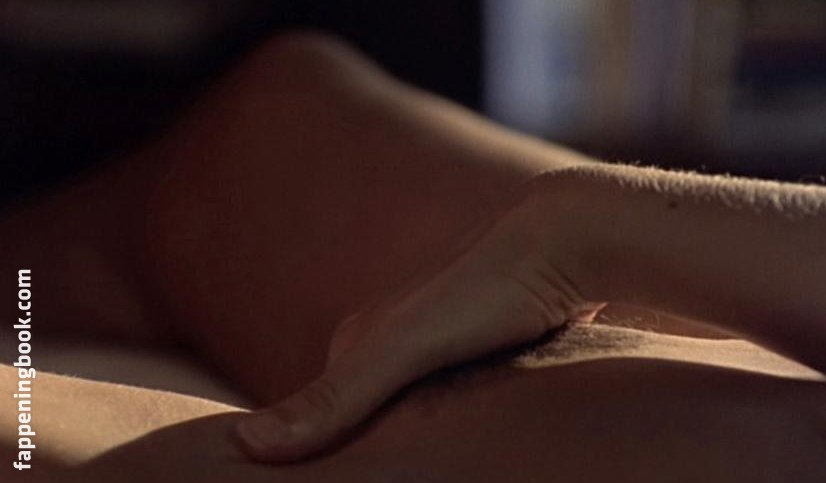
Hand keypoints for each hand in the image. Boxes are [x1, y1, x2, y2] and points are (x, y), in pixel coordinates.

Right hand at [234, 192, 605, 461]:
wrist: (565, 241)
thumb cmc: (485, 289)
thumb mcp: (403, 347)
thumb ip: (336, 398)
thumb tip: (244, 445)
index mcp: (360, 337)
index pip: (328, 420)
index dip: (331, 459)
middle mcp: (396, 336)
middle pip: (373, 414)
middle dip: (383, 447)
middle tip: (407, 476)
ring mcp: (443, 339)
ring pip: (421, 407)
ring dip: (427, 436)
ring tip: (444, 465)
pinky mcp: (490, 345)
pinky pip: (465, 397)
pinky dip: (465, 420)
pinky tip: (478, 438)